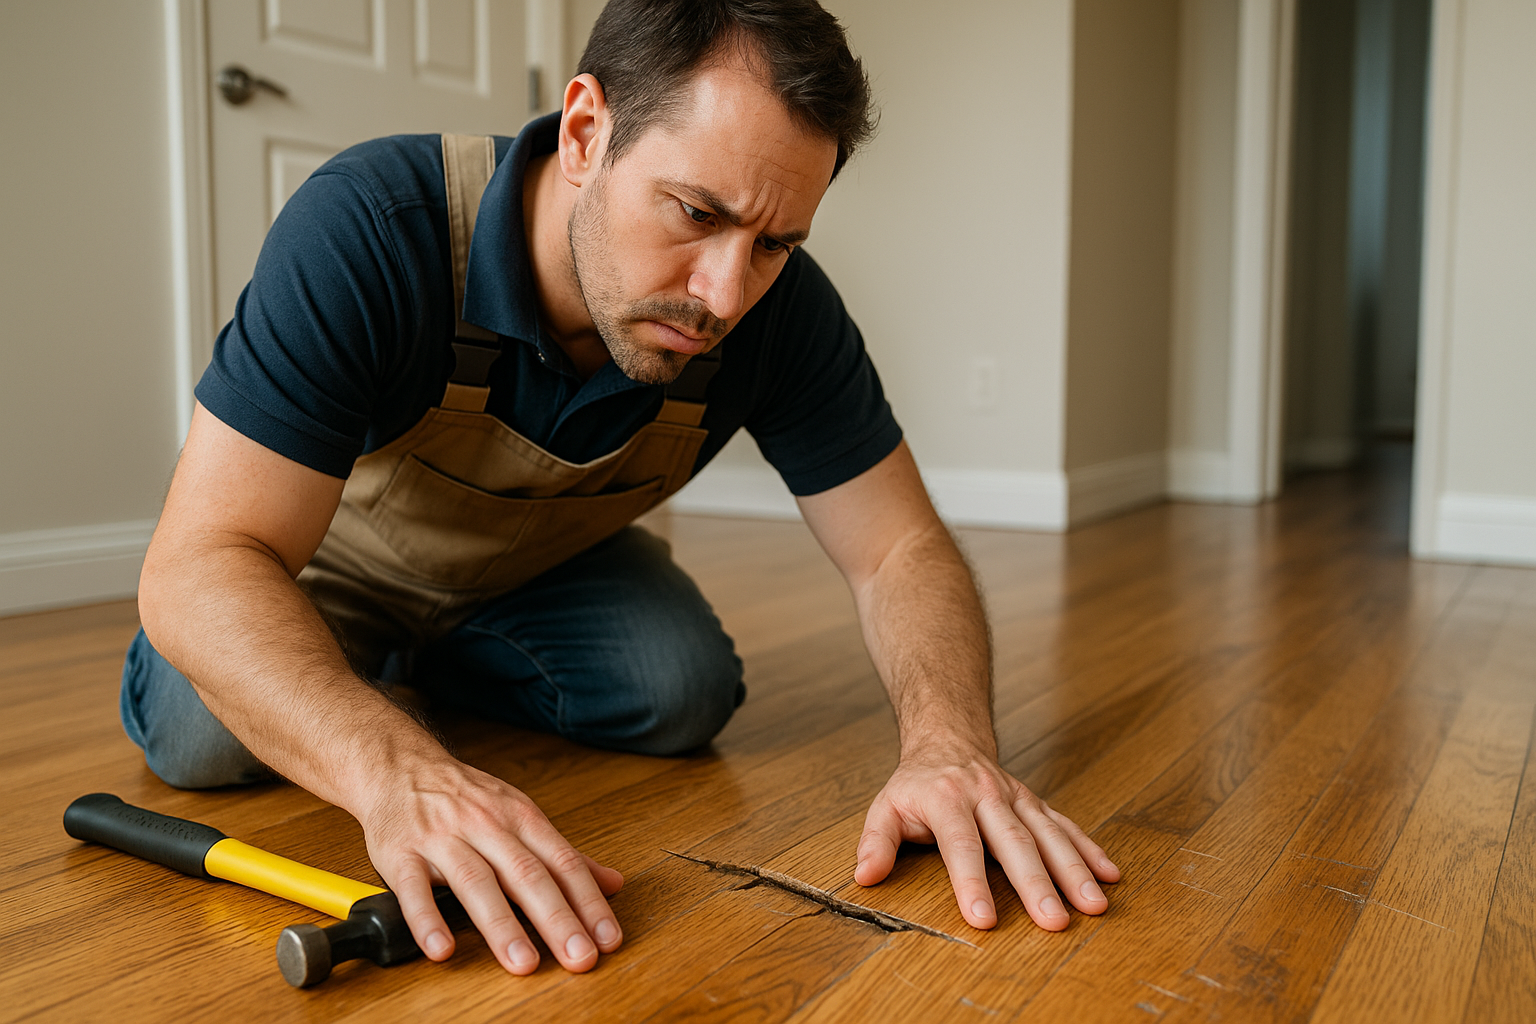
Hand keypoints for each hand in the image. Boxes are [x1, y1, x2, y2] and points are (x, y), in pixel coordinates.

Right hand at [355, 758, 623, 974]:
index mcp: (521, 818)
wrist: (399, 766)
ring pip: (476, 882)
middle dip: (557, 919)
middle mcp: (485, 826)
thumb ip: (564, 855)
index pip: (563, 863)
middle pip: (527, 875)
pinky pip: (413, 889)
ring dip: (502, 925)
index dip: (588, 902)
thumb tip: (614, 884)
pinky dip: (426, 920)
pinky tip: (441, 949)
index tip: (608, 939)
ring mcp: (442, 839)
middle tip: (579, 958)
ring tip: (524, 963)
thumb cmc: (466, 798)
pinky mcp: (401, 855)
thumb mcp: (521, 815)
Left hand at [854, 742, 1119, 930]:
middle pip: (1014, 842)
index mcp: (947, 800)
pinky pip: (1065, 825)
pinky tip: (1110, 875)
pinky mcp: (1035, 802)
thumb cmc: (916, 784)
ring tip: (1093, 905)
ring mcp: (1016, 798)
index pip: (961, 845)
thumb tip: (866, 877)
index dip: (971, 882)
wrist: (948, 737)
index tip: (983, 919)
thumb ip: (875, 842)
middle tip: (1054, 922)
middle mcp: (986, 796)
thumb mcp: (885, 806)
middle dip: (1036, 884)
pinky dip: (1089, 849)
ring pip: (1048, 834)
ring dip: (1073, 870)